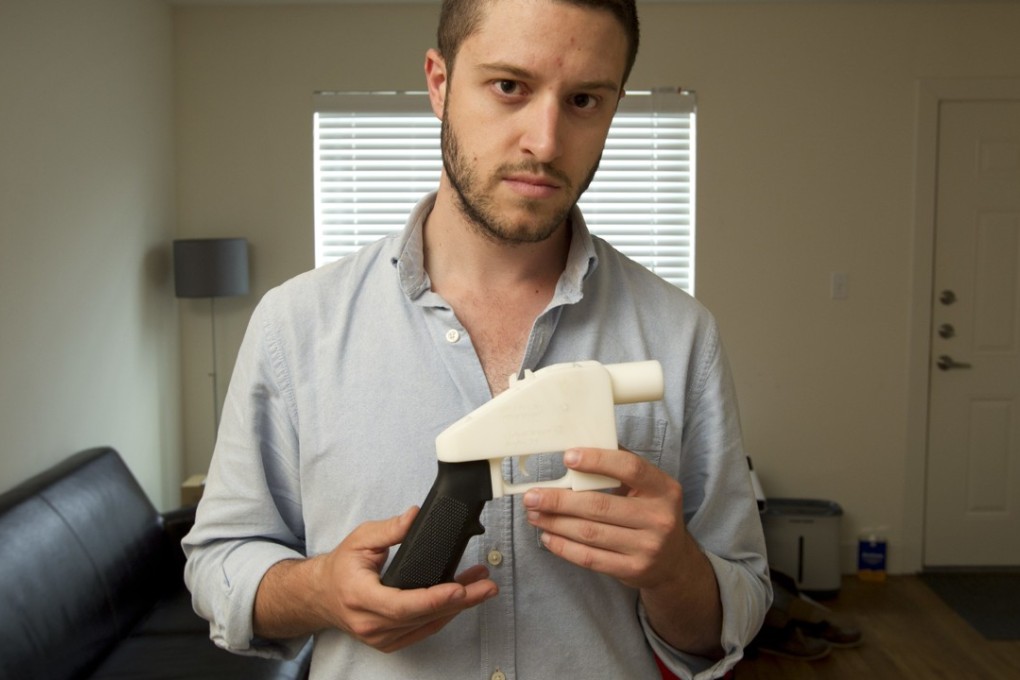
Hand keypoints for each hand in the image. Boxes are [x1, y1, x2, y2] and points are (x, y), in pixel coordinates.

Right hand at [255, 507, 497, 652]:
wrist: (321, 595)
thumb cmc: (341, 568)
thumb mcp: (360, 539)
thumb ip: (389, 529)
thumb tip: (415, 517)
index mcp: (360, 596)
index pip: (401, 604)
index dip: (433, 598)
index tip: (458, 589)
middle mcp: (371, 623)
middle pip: (422, 617)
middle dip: (460, 601)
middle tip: (486, 586)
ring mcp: (380, 637)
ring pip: (428, 625)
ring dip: (459, 607)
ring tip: (483, 586)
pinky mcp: (390, 641)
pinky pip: (424, 630)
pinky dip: (445, 614)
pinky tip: (463, 598)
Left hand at [523, 448, 724, 655]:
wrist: (674, 562)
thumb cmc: (652, 515)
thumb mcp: (650, 488)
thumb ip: (621, 468)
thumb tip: (582, 446)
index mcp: (664, 489)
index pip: (630, 469)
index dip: (597, 461)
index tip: (567, 457)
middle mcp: (659, 518)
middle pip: (599, 505)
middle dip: (559, 500)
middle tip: (532, 496)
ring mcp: (647, 547)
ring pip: (590, 533)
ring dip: (555, 522)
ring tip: (534, 514)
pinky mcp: (633, 570)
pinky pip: (590, 558)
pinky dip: (564, 547)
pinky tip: (548, 537)